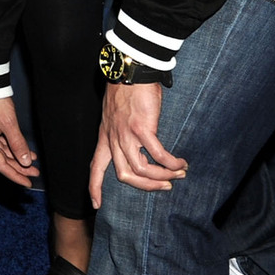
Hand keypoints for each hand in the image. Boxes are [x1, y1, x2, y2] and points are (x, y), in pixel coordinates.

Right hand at [0, 96, 38, 187]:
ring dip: (18, 156)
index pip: (1, 165)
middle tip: (35, 173)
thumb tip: (25, 161)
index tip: (27, 183)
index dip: (15, 175)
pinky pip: (2, 141)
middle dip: (19, 167)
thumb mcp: (9, 124)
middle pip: (2, 159)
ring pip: (4, 150)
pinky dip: (14, 146)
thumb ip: (18, 144)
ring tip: (33, 161)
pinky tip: (25, 149)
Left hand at [90, 80, 185, 207]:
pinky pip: (158, 154)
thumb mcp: (114, 114)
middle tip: (165, 186)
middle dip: (146, 187)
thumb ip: (120, 131)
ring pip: (142, 169)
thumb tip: (138, 146)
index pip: (95, 167)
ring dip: (163, 176)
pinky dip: (171, 162)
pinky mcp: (142, 128)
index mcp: (105, 136)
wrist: (129, 71)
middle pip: (125, 176)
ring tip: (178, 174)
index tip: (95, 204)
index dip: (94, 187)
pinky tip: (181, 162)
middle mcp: (113, 138)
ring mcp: (126, 134)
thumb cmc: (125, 90)